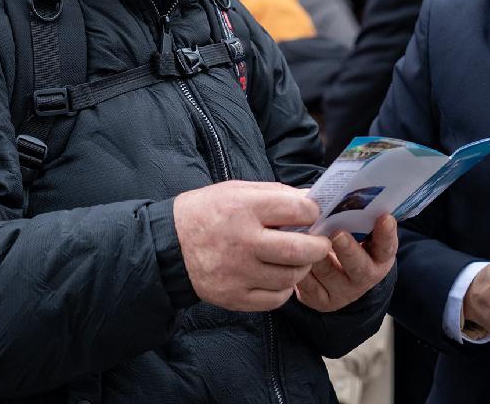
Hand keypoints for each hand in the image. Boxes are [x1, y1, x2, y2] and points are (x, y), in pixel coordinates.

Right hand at [173, 180, 331, 311]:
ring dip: (303, 268)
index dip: (313, 213)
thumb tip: (313, 199)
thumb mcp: (238, 190)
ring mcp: (237, 273)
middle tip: (321, 243)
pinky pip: (275, 299)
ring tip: (299, 259)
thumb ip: (277, 194)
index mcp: (244, 208)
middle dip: (319, 246)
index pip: (297, 211)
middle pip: (299, 250)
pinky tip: (280, 277)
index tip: (314, 215)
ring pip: (290, 277)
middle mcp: (242, 242)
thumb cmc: (208, 212)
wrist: (169, 244)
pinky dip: (285, 289)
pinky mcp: (233, 297)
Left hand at [296, 214, 397, 311]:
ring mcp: (344, 292)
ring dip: (315, 254)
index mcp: (379, 255)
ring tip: (302, 237)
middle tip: (337, 234)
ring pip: (327, 273)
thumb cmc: (341, 240)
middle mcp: (365, 276)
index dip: (386, 233)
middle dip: (348, 250)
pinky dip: (298, 267)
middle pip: (359, 266)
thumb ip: (349, 214)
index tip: (383, 217)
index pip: (387, 246)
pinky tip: (289, 254)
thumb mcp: (352, 229)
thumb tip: (333, 192)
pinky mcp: (321, 301)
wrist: (331, 278)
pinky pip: (307, 285)